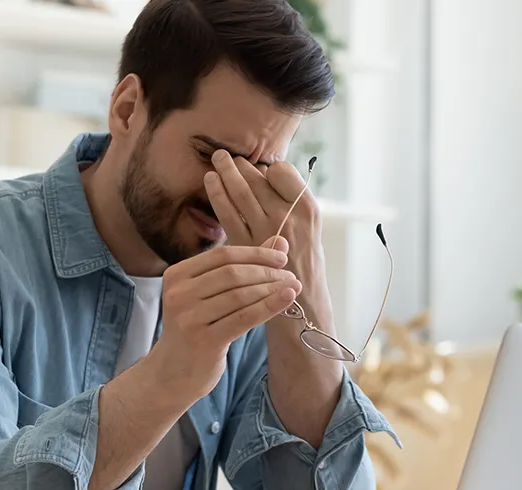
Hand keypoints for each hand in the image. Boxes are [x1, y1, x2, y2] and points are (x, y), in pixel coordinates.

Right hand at [146, 239, 301, 400]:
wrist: (174, 373)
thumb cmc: (197, 328)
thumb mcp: (211, 295)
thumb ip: (241, 267)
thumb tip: (279, 242)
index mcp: (176, 275)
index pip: (222, 255)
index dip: (255, 253)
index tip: (281, 257)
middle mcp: (179, 294)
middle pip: (232, 273)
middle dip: (266, 271)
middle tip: (290, 275)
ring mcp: (188, 318)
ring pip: (240, 295)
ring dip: (271, 289)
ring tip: (293, 288)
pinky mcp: (204, 340)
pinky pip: (244, 318)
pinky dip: (269, 306)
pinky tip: (287, 299)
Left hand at [204, 150, 321, 264]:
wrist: (302, 302)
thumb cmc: (305, 262)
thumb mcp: (310, 228)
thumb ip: (291, 203)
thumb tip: (264, 175)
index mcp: (308, 208)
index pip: (282, 172)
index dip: (268, 168)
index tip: (260, 169)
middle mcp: (287, 217)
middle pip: (258, 179)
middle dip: (240, 164)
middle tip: (226, 155)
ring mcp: (265, 231)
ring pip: (240, 192)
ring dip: (226, 172)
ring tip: (217, 159)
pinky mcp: (245, 245)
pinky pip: (227, 212)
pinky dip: (217, 193)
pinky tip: (210, 182)